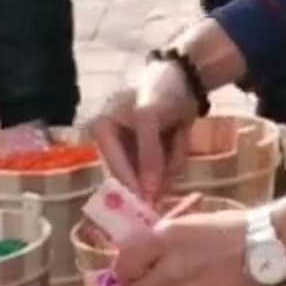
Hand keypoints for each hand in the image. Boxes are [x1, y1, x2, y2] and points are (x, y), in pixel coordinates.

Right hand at [87, 59, 198, 201]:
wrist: (184, 78)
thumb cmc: (159, 90)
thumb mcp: (149, 118)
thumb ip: (148, 154)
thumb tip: (148, 192)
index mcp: (101, 130)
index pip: (115, 168)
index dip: (132, 188)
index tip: (148, 207)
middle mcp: (112, 144)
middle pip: (133, 177)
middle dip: (156, 172)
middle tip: (170, 162)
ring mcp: (134, 152)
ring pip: (153, 176)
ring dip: (170, 161)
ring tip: (176, 132)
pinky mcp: (152, 155)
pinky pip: (167, 170)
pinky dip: (177, 156)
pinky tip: (179, 135)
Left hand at [114, 208, 266, 285]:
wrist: (271, 250)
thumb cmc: (232, 230)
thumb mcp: (190, 223)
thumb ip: (160, 241)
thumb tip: (137, 256)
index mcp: (166, 239)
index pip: (124, 265)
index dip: (124, 269)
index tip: (132, 269)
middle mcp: (172, 270)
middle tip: (153, 282)